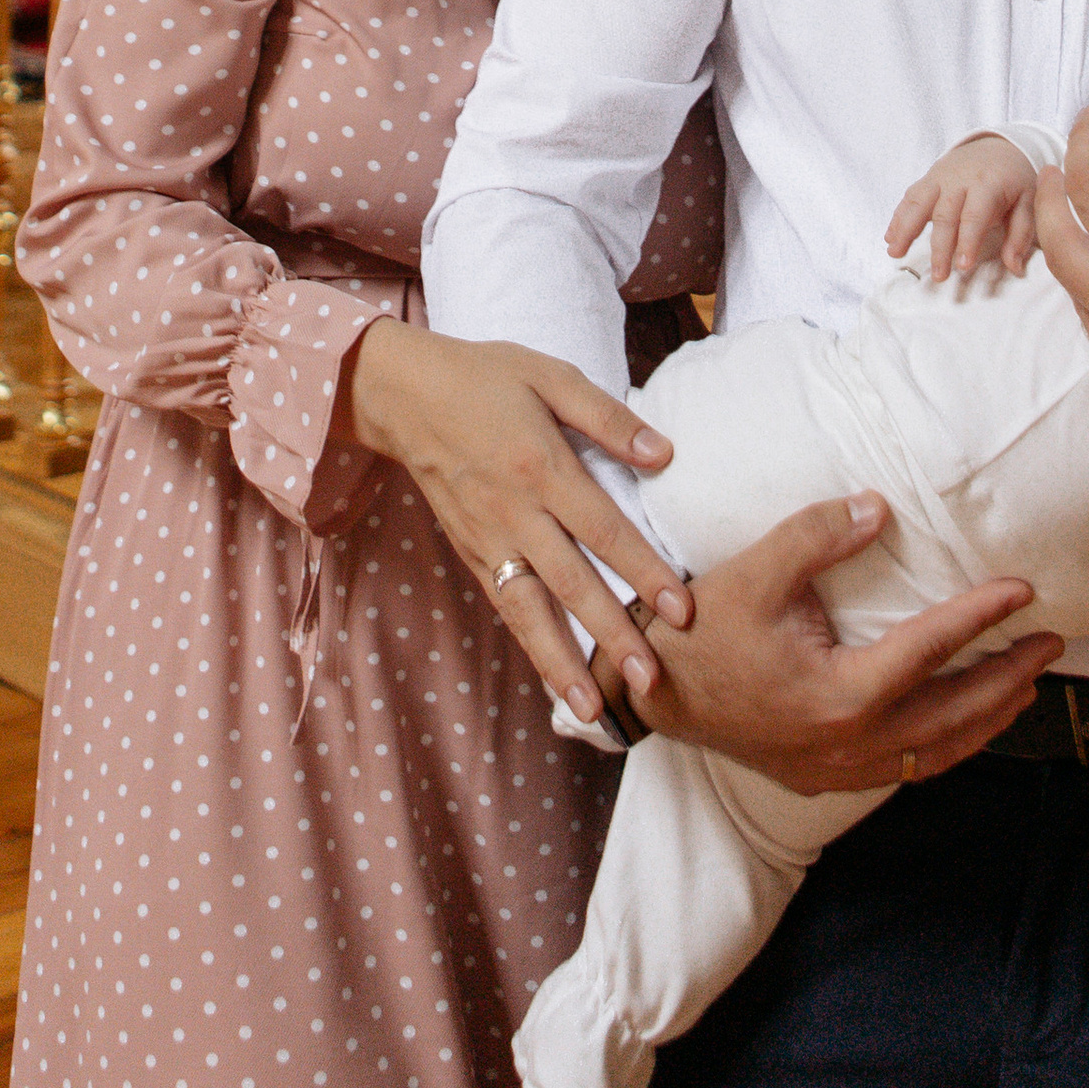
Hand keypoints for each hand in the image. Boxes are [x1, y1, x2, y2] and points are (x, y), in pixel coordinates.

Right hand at [340, 320, 691, 723]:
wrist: (405, 396)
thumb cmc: (486, 378)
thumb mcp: (549, 376)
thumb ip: (607, 417)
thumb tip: (664, 453)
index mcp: (541, 467)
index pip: (604, 530)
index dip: (645, 572)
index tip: (683, 611)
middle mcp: (515, 513)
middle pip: (572, 584)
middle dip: (614, 636)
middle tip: (652, 682)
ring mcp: (489, 540)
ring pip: (531, 612)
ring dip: (565, 664)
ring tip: (596, 711)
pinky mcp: (472, 554)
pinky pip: (506, 607)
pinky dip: (532, 648)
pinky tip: (556, 681)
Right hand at [606, 496, 1059, 794]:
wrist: (657, 693)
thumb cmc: (703, 631)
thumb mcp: (756, 571)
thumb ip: (818, 534)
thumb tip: (880, 507)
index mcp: (840, 695)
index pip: (931, 651)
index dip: (981, 619)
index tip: (1023, 592)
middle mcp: (851, 743)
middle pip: (954, 714)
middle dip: (1009, 678)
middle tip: (1049, 643)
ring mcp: (841, 768)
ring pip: (938, 751)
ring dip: (988, 718)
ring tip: (1027, 685)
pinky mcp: (829, 777)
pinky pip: (910, 768)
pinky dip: (948, 745)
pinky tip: (964, 723)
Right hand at [887, 132, 1040, 282]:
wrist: (998, 146)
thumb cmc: (1015, 178)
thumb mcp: (1028, 200)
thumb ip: (1022, 233)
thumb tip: (1015, 267)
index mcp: (988, 184)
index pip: (974, 215)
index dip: (967, 241)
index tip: (963, 267)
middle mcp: (960, 179)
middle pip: (944, 214)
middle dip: (939, 247)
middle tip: (938, 275)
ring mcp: (940, 176)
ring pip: (919, 202)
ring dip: (905, 228)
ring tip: (895, 253)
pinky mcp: (928, 178)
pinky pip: (910, 197)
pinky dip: (898, 217)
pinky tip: (890, 237)